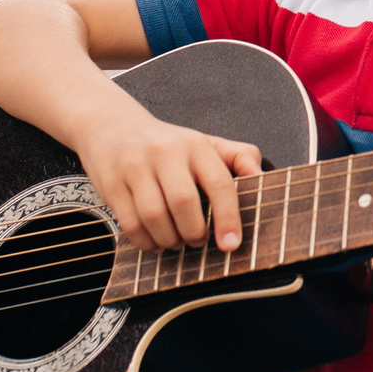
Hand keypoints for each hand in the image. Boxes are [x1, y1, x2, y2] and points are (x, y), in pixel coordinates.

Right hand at [69, 97, 265, 252]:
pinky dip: (146, 242)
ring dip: (170, 240)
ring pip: (155, 216)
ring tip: (176, 241)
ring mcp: (135, 166)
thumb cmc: (167, 145)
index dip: (228, 217)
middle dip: (194, 233)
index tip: (231, 245)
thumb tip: (261, 176)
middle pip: (184, 203)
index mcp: (195, 144)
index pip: (218, 182)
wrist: (111, 126)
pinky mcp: (111, 183)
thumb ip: (238, 156)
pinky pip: (130, 224)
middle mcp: (165, 152)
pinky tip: (154, 240)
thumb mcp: (204, 143)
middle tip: (198, 241)